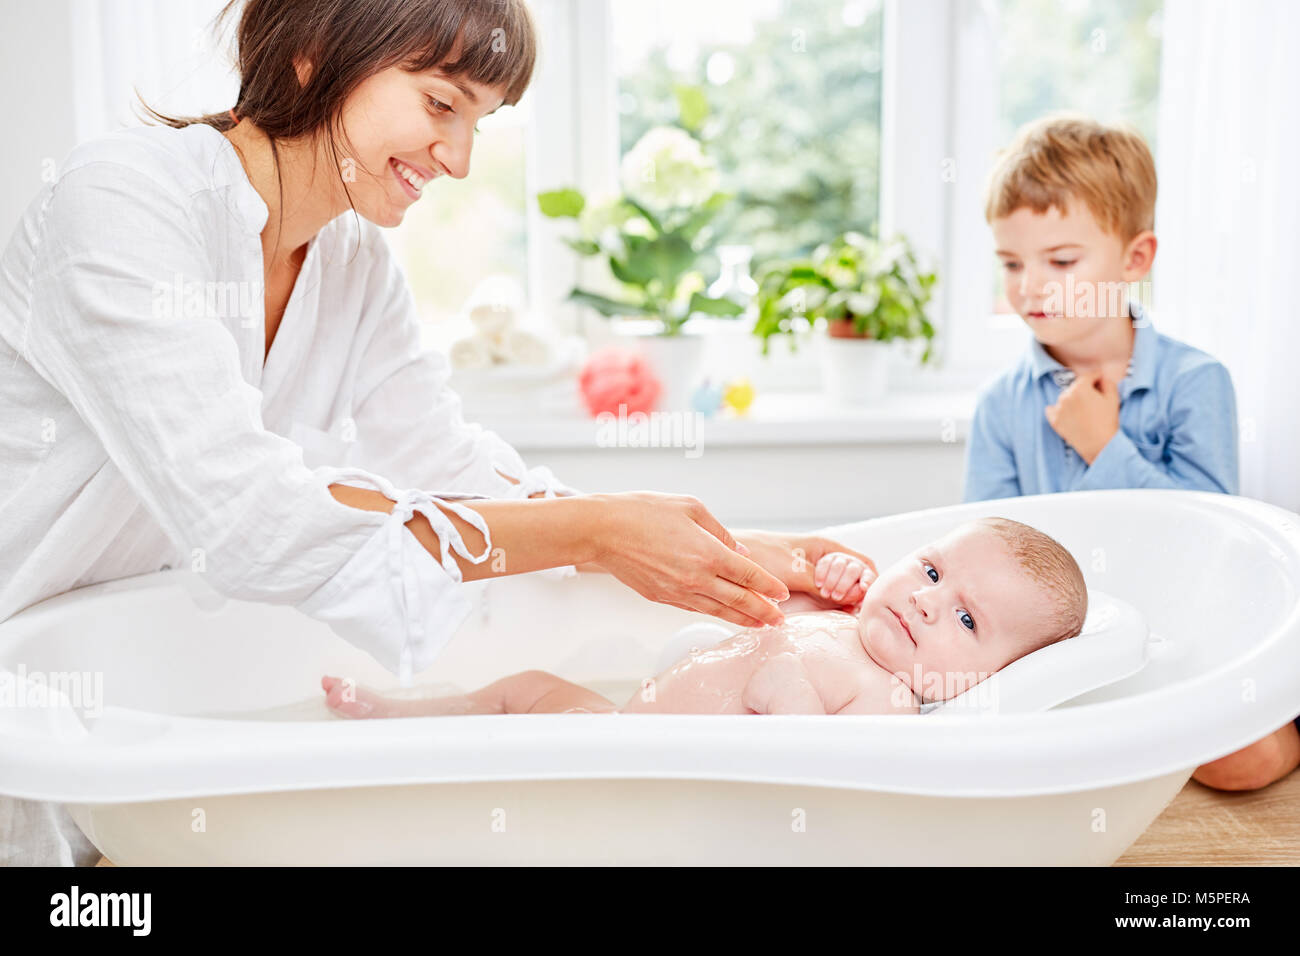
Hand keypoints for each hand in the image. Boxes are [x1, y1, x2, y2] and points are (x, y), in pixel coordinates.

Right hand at [586, 492, 789, 627]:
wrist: (604, 530)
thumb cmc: (645, 511)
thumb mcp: (691, 507)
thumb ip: (720, 531)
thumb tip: (739, 550)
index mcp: (708, 553)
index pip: (748, 575)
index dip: (768, 587)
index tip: (783, 595)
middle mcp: (696, 578)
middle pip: (739, 600)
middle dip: (763, 612)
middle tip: (780, 622)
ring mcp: (678, 592)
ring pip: (718, 610)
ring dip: (742, 620)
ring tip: (760, 626)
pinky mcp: (662, 597)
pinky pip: (695, 609)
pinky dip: (714, 615)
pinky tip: (724, 616)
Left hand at [733, 529, 876, 611]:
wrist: (733, 562)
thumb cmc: (760, 556)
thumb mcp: (794, 569)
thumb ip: (822, 583)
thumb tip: (849, 596)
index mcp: (825, 547)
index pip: (863, 562)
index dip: (865, 577)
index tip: (854, 590)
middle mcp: (825, 560)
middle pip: (859, 575)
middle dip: (853, 586)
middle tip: (834, 594)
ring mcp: (818, 575)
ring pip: (846, 588)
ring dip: (845, 596)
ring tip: (831, 598)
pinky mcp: (807, 589)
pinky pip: (831, 598)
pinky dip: (836, 604)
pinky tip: (833, 608)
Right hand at [813, 551, 876, 608]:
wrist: (829, 588)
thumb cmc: (844, 597)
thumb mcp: (852, 601)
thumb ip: (856, 603)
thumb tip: (858, 605)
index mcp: (866, 575)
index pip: (869, 577)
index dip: (867, 581)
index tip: (863, 587)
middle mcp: (856, 565)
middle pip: (852, 571)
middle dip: (843, 585)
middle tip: (835, 598)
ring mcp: (842, 559)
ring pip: (838, 566)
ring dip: (831, 581)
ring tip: (825, 594)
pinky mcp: (829, 558)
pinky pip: (825, 563)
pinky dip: (821, 574)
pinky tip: (819, 585)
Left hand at [1045, 371, 1120, 463]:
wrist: (1099, 445)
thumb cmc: (1108, 421)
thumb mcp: (1113, 398)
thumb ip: (1107, 382)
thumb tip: (1100, 378)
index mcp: (1080, 388)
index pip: (1089, 375)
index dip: (1097, 378)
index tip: (1100, 381)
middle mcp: (1065, 396)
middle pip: (1076, 386)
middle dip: (1086, 389)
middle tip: (1095, 400)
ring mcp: (1058, 408)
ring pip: (1065, 397)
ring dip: (1073, 399)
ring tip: (1084, 410)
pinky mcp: (1054, 420)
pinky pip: (1051, 409)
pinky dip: (1059, 409)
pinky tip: (1068, 414)